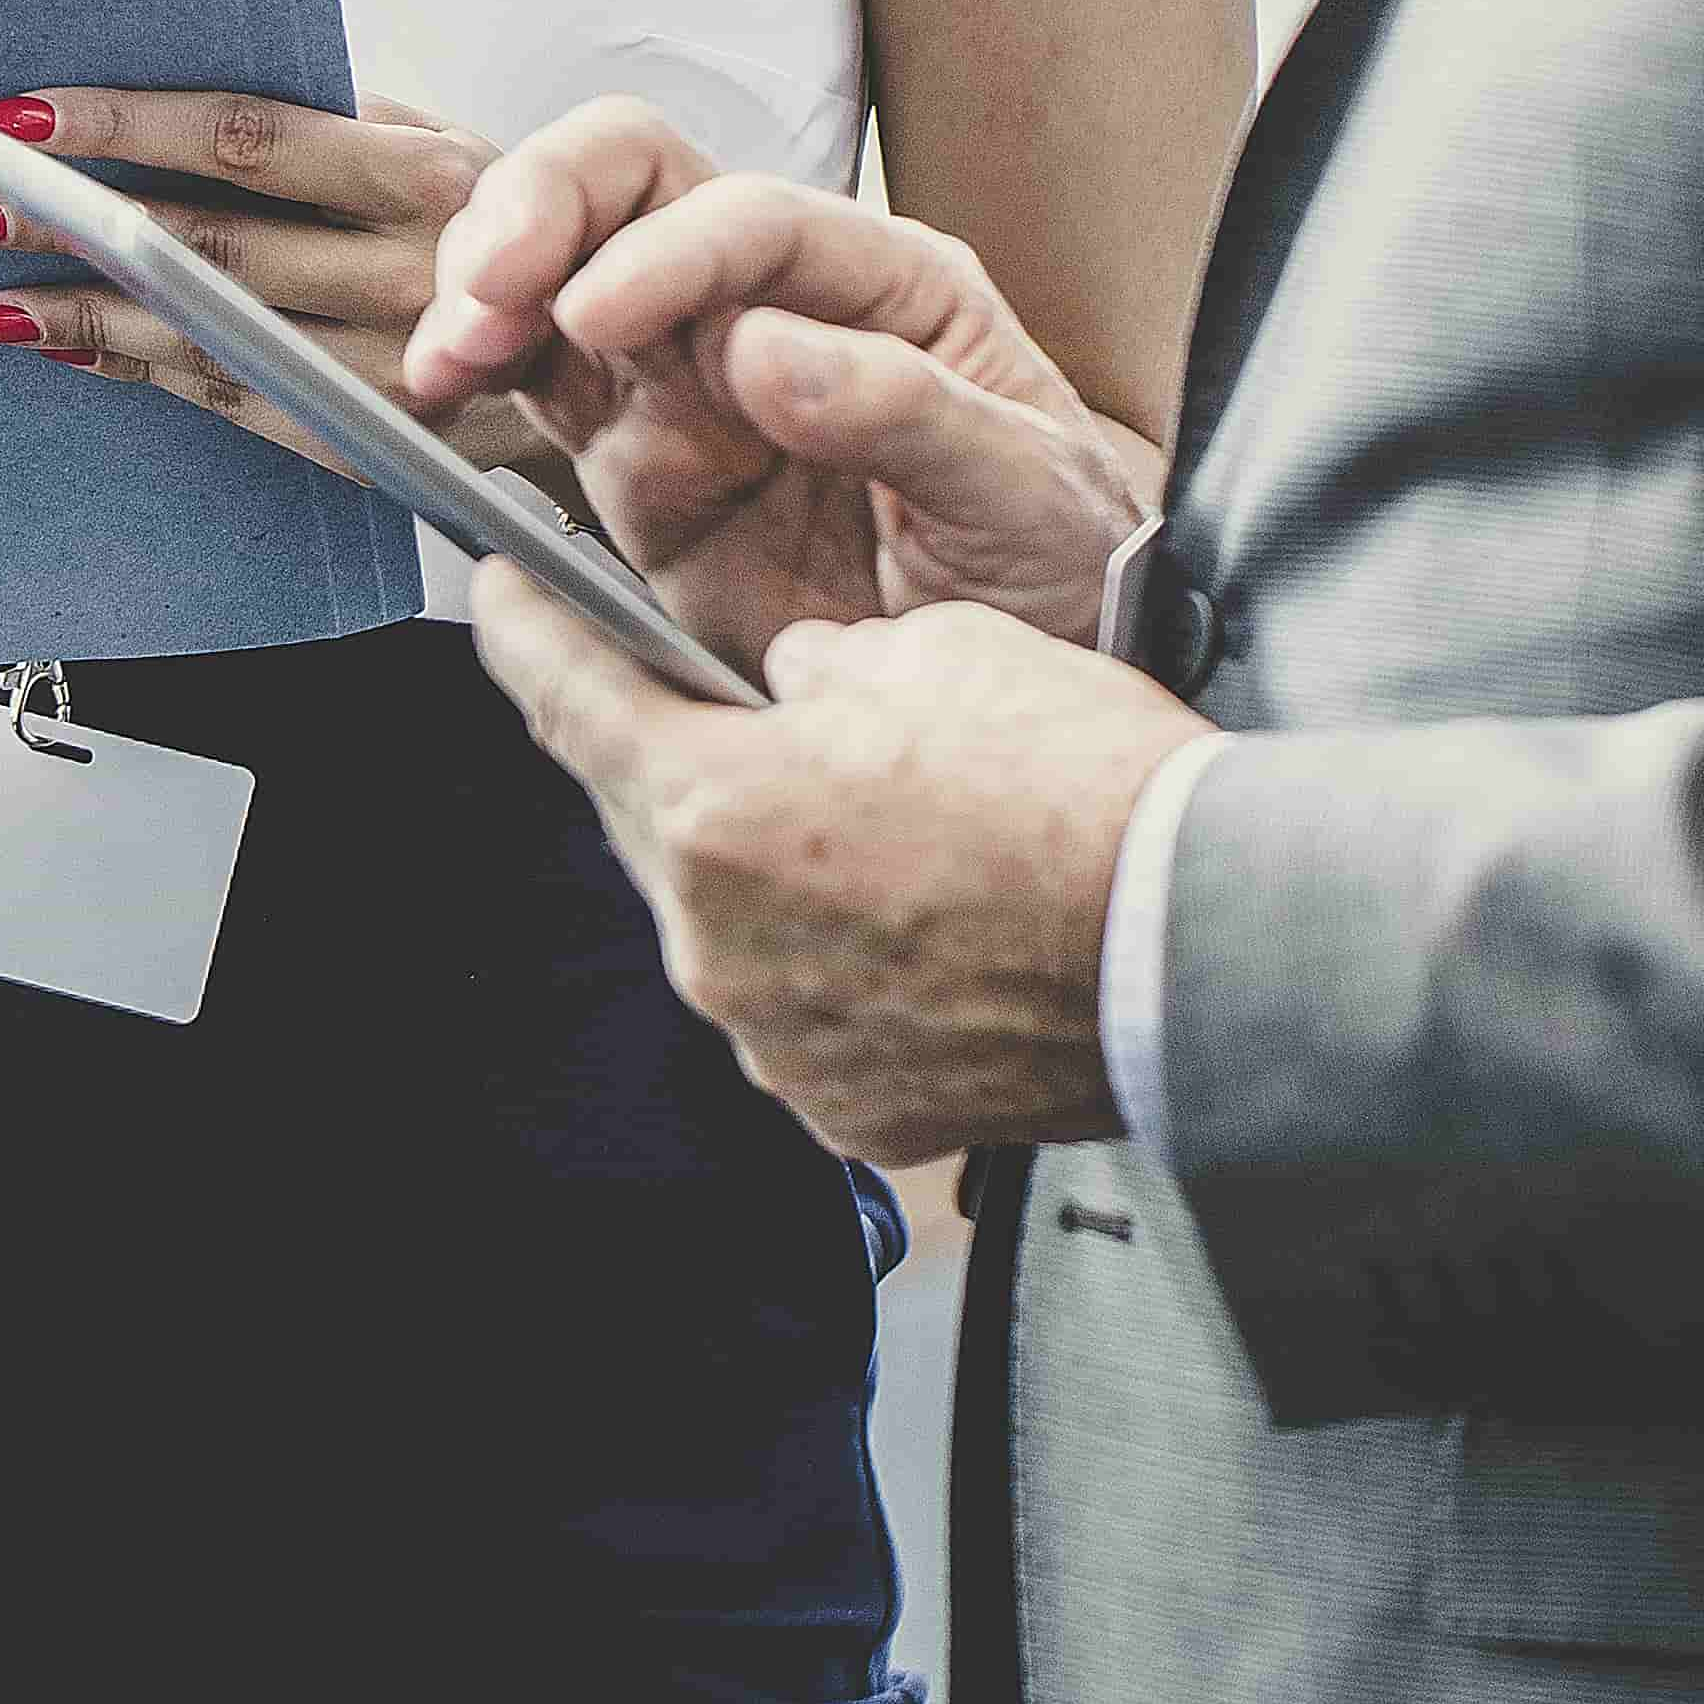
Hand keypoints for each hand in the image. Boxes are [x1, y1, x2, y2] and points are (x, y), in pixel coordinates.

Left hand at [0, 89, 498, 475]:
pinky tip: (56, 343)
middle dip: (75, 220)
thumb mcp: (442, 147)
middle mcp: (410, 269)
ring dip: (82, 307)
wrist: (590, 366)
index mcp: (428, 171)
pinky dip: (131, 368)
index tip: (27, 114)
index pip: (249, 136)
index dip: (131, 125)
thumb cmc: (486, 229)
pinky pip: (223, 399)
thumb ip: (335, 120)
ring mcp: (388, 365)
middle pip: (210, 241)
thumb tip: (183, 89)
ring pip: (203, 330)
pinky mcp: (360, 435)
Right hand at [404, 99, 1155, 672]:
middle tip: (491, 282)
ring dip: (488, 288)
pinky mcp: (639, 465)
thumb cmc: (1063, 562)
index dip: (666, 252)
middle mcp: (773, 306)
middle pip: (631, 190)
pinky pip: (537, 390)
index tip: (601, 311)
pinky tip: (433, 390)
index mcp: (882, 283)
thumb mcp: (1027, 492)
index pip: (749, 218)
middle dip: (545, 210)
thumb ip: (907, 412)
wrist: (1043, 695)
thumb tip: (766, 351)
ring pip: (559, 278)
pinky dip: (476, 374)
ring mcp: (694, 382)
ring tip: (448, 349)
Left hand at [466, 568, 1205, 1163]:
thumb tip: (798, 692)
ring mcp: (778, 1040)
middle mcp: (719, 943)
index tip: (496, 594)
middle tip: (735, 706)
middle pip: (652, 822)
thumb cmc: (1085, 787)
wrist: (1207, 950)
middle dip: (684, 754)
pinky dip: (836, 958)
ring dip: (777, 867)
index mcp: (715, 811)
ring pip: (731, 922)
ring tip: (885, 824)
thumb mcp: (935, 651)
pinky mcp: (847, 1109)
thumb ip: (821, 668)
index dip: (522, 633)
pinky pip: (802, 1007)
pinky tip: (921, 917)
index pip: (567, 701)